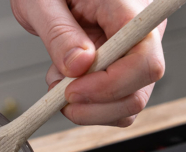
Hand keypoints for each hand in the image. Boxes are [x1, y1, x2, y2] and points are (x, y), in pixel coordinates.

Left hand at [10, 0, 165, 126]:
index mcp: (128, 6)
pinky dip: (88, 106)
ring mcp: (136, 55)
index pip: (143, 57)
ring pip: (129, 104)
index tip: (71, 91)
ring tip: (58, 82)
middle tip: (57, 93)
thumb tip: (80, 66)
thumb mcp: (42, 3)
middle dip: (94, 104)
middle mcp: (142, 33)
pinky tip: (66, 83)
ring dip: (88, 107)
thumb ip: (60, 34)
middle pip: (139, 90)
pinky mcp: (125, 71)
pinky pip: (117, 104)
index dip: (109, 85)